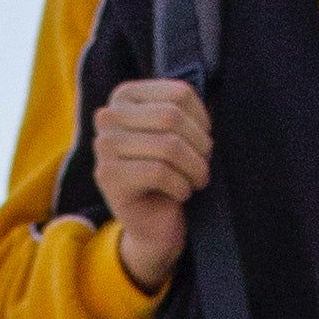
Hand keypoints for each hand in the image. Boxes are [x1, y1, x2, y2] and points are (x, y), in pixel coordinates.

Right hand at [92, 78, 212, 293]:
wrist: (153, 223)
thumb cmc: (170, 174)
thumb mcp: (179, 135)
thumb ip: (188, 111)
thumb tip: (214, 96)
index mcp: (126, 96)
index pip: (179, 94)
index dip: (203, 120)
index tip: (204, 142)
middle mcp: (109, 116)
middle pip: (172, 117)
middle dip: (199, 144)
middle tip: (204, 165)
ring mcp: (104, 145)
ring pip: (167, 146)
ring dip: (194, 167)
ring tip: (197, 180)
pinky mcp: (108, 176)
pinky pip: (158, 172)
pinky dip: (180, 185)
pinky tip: (182, 193)